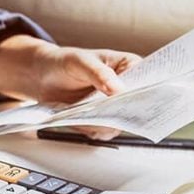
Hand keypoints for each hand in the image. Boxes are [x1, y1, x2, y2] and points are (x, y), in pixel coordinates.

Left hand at [0, 36, 140, 139]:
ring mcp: (113, 107)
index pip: (150, 80)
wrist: (42, 76)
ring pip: (121, 123)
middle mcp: (125, 89)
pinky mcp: (100, 120)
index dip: (151, 91)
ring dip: (105, 124)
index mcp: (129, 67)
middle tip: (109, 113)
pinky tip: (79, 121)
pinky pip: (103, 132)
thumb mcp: (80, 61)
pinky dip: (92, 130)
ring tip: (86, 115)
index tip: (141, 100)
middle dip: (126, 113)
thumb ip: (99, 74)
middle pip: (138, 107)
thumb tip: (117, 89)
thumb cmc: (64, 61)